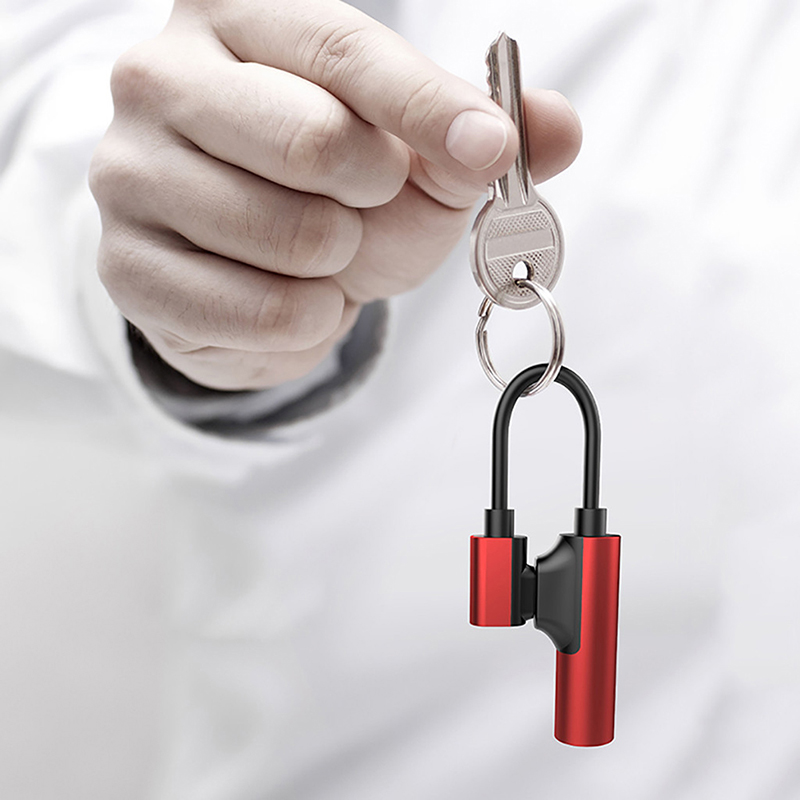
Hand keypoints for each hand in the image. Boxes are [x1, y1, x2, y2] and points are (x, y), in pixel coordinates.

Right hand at [89, 0, 581, 389]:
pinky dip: (305, 318)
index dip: (427, 107)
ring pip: (291, 238)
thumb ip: (482, 134)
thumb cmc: (333, 195)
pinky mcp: (126, 266)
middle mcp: (159, 79)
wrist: (256, 268)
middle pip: (312, 142)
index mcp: (234, 17)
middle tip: (360, 200)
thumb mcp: (414, 156)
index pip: (341, 49)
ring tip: (313, 249)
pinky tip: (286, 293)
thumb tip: (558, 129)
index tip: (491, 149)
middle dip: (372, 196)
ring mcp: (129, 175)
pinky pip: (262, 311)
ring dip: (337, 264)